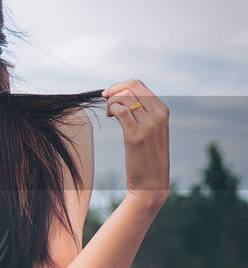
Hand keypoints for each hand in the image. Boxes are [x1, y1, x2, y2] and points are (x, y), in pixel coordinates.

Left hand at [102, 79, 169, 208]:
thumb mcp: (150, 130)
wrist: (151, 182)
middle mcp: (159, 115)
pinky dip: (111, 110)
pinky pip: (120, 111)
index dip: (119, 85)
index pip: (139, 85)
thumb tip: (120, 95)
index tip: (109, 94)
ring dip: (110, 102)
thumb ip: (141, 112)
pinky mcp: (136, 136)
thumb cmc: (146, 155)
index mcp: (162, 110)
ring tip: (109, 114)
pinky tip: (110, 118)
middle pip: (132, 86)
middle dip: (113, 90)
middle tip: (105, 101)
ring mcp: (149, 125)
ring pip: (124, 97)